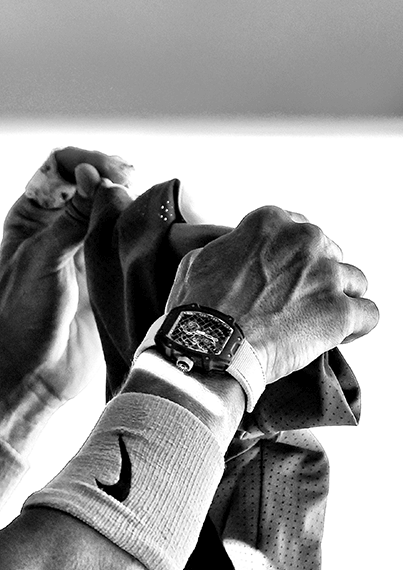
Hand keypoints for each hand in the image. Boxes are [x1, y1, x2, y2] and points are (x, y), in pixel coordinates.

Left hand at [0, 148, 132, 438]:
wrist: (33, 375)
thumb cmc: (22, 318)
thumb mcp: (41, 263)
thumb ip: (69, 221)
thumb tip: (93, 176)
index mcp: (31, 216)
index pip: (60, 167)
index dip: (86, 160)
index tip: (111, 172)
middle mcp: (58, 226)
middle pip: (93, 182)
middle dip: (116, 177)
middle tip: (137, 188)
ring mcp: (85, 249)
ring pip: (116, 211)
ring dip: (134, 205)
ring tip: (151, 210)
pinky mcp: (109, 274)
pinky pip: (130, 243)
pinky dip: (146, 235)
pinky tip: (160, 235)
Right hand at [166, 206, 378, 383]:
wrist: (208, 345)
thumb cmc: (199, 307)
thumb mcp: (199, 259)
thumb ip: (231, 248)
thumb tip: (236, 254)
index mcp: (269, 223)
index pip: (299, 229)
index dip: (291, 256)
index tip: (282, 274)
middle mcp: (303, 241)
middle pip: (330, 253)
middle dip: (316, 275)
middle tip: (293, 301)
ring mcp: (326, 276)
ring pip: (354, 281)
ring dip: (337, 298)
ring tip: (313, 321)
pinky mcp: (340, 312)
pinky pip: (369, 315)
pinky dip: (355, 327)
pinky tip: (333, 335)